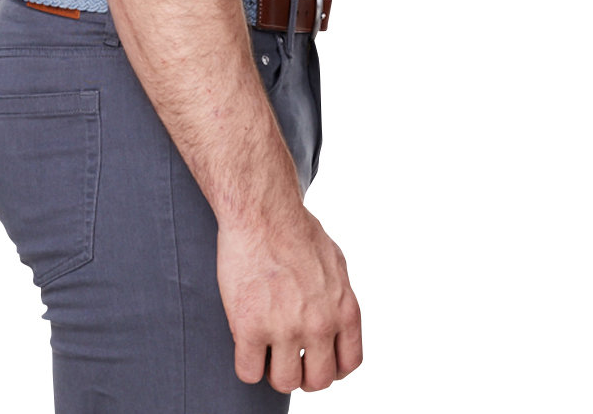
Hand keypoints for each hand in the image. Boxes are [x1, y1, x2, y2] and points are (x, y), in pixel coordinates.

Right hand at [216, 208, 362, 393]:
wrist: (263, 210)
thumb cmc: (295, 228)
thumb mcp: (335, 262)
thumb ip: (339, 298)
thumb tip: (336, 320)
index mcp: (344, 309)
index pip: (348, 364)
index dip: (330, 366)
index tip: (313, 356)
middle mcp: (320, 324)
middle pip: (316, 381)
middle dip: (302, 372)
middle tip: (287, 355)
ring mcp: (285, 328)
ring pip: (284, 382)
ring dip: (273, 370)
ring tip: (265, 347)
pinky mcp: (250, 327)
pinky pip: (248, 371)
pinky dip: (247, 363)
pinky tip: (245, 342)